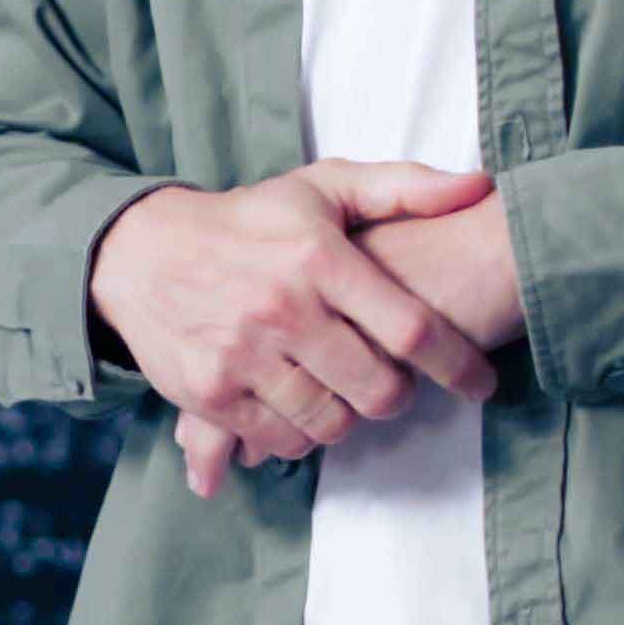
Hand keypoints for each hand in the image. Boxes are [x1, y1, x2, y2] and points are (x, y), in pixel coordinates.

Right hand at [96, 162, 501, 495]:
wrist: (141, 251)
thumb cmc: (247, 220)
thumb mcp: (322, 187)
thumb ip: (404, 187)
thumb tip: (481, 185)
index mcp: (319, 257)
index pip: (411, 328)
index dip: (458, 365)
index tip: (482, 383)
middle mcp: (283, 307)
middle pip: (378, 389)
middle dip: (399, 398)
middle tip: (396, 389)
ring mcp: (242, 354)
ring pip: (331, 423)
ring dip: (348, 418)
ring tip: (343, 396)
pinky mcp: (209, 391)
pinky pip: (278, 439)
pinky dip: (296, 435)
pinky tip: (298, 409)